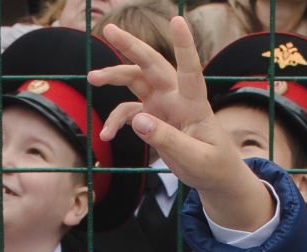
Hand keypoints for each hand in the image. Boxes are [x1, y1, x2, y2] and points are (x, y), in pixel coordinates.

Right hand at [88, 18, 273, 231]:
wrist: (214, 176)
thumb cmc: (212, 165)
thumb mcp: (194, 158)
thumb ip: (168, 140)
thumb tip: (137, 120)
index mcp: (194, 103)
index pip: (190, 69)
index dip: (184, 45)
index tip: (177, 20)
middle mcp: (176, 98)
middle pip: (152, 65)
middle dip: (131, 46)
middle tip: (108, 30)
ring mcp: (163, 106)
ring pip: (136, 81)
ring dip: (115, 76)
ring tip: (92, 78)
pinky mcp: (153, 118)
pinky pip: (128, 112)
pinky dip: (115, 121)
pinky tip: (105, 135)